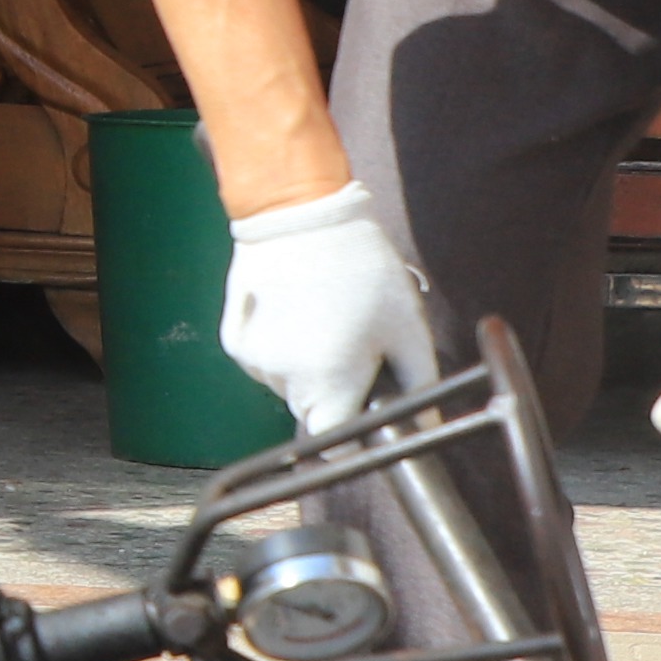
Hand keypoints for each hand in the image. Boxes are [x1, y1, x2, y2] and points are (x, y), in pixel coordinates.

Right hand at [217, 183, 437, 432]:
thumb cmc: (361, 268)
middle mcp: (283, 381)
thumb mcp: (406, 326)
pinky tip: (296, 310)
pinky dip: (281, 348)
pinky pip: (264, 362)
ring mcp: (253, 362)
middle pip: (313, 413)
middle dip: (337, 391)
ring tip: (325, 317)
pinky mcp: (234, 341)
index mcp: (329, 384)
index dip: (355, 436)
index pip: (337, 446)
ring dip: (308, 367)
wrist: (301, 214)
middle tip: (355, 345)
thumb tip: (425, 426)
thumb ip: (419, 386)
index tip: (367, 413)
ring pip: (288, 386)